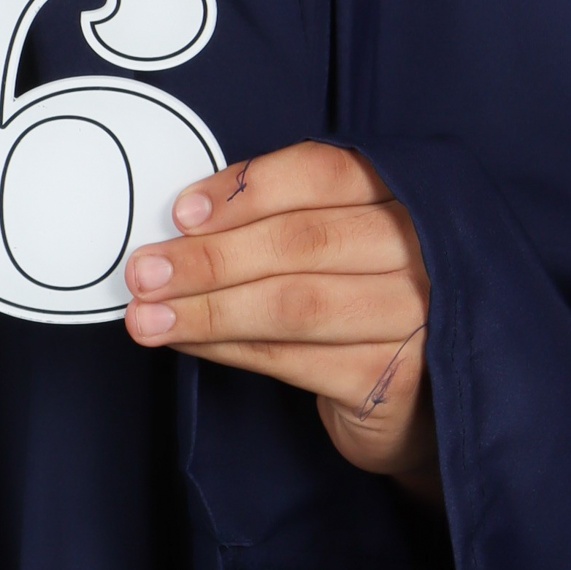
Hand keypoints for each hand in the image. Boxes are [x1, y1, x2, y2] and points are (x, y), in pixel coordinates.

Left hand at [124, 143, 439, 497]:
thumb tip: (178, 224)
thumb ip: (281, 218)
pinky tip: (188, 341)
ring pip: (294, 304)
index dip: (248, 189)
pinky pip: (295, 359)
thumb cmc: (363, 296)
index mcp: (405, 195)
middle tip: (144, 272)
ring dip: (209, 310)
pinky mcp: (394, 380)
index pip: (324, 174)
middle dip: (210, 258)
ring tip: (147, 317)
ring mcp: (415, 318)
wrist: (426, 395)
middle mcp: (422, 252)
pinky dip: (230, 349)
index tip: (181, 212)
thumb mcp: (340, 240)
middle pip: (302, 242)